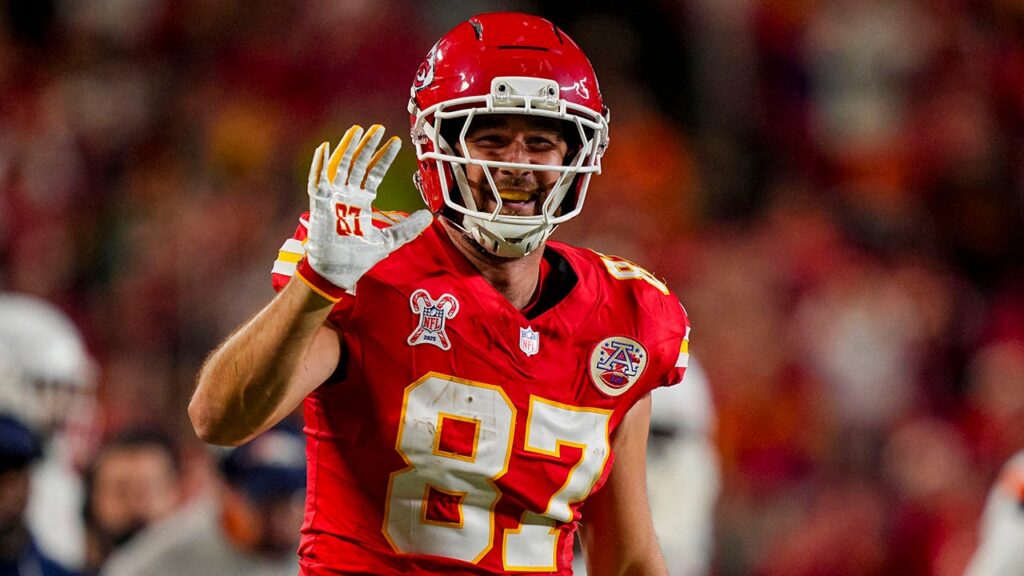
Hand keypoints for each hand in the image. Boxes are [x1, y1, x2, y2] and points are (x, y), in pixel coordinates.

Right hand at [303, 124, 431, 293]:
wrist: (337, 272)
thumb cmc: (357, 257)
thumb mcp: (390, 240)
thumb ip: (408, 228)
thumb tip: (429, 216)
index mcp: (361, 202)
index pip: (373, 173)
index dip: (383, 157)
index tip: (395, 142)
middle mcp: (347, 196)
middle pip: (357, 164)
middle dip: (367, 146)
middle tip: (378, 128)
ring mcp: (332, 198)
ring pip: (340, 166)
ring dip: (347, 148)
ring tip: (357, 130)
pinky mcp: (319, 205)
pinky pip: (318, 180)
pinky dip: (320, 164)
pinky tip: (326, 148)